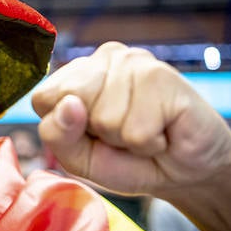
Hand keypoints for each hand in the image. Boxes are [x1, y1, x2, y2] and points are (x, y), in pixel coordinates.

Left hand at [31, 42, 230, 197]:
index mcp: (76, 72)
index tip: (92, 135)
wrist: (188, 172)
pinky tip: (163, 131)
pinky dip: (149, 143)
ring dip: (126, 139)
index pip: (43, 98)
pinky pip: (136, 129)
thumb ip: (57, 135)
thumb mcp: (79, 158)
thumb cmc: (129, 161)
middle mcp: (103, 58)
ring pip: (104, 118)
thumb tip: (70, 104)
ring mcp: (133, 62)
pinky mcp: (162, 76)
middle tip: (122, 134)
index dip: (65, 128)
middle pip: (69, 101)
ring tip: (146, 131)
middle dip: (95, 133)